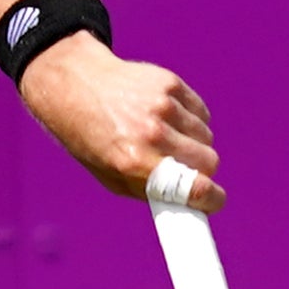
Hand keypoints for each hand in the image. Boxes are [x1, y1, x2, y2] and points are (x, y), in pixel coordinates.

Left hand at [21, 40, 218, 208]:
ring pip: (207, 136)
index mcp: (135, 162)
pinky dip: (191, 119)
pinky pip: (201, 113)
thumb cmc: (92, 138)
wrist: (75, 85)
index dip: (211, 199)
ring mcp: (163, 105)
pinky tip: (168, 117)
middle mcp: (151, 133)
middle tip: (184, 167)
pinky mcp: (170, 83)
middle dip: (201, 169)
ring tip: (167, 137)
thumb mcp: (112, 176)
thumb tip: (191, 205)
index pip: (195, 187)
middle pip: (209, 161)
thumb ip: (152, 191)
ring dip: (195, 142)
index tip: (213, 200)